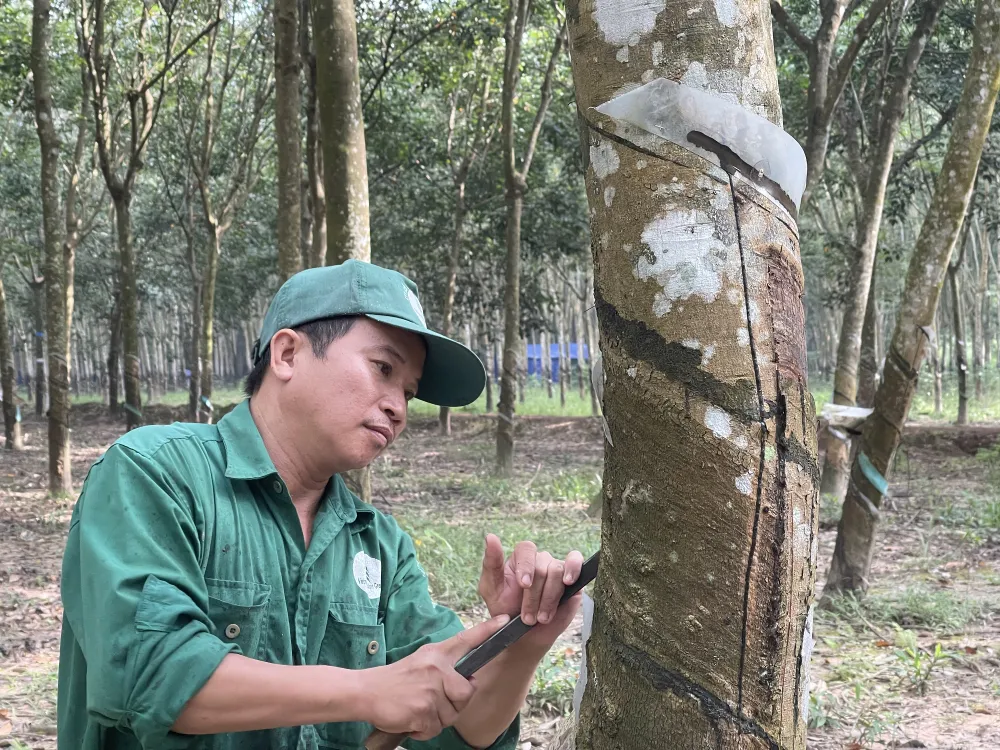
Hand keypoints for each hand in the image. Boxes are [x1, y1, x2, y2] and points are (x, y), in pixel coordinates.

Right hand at [357, 614, 508, 740]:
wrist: (366, 692)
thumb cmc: (394, 680)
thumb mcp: (420, 662)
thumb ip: (444, 668)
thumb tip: (467, 682)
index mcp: (436, 654)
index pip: (466, 640)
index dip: (487, 630)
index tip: (504, 620)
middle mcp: (436, 669)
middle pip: (467, 693)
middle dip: (456, 705)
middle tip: (436, 703)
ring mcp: (430, 690)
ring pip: (451, 715)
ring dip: (436, 719)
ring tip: (418, 709)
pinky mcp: (423, 711)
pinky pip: (435, 729)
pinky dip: (423, 730)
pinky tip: (411, 719)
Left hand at [477, 534, 583, 645]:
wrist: (525, 636)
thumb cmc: (506, 610)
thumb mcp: (491, 589)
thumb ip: (491, 563)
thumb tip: (490, 536)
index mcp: (520, 558)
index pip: (526, 549)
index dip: (526, 566)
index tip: (524, 585)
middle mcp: (539, 560)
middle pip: (541, 566)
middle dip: (534, 595)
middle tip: (528, 617)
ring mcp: (556, 568)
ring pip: (557, 572)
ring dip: (549, 598)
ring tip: (542, 617)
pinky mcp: (573, 579)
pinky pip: (576, 561)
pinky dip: (574, 568)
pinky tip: (568, 582)